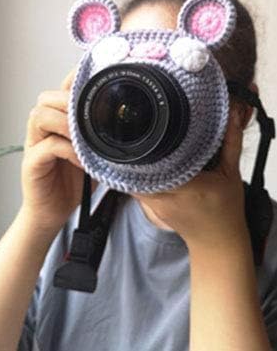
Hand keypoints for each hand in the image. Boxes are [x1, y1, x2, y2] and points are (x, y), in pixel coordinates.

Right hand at [19, 69, 84, 235]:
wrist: (52, 214)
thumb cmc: (70, 183)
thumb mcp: (91, 156)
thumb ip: (100, 139)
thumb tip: (130, 129)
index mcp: (55, 123)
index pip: (60, 92)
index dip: (74, 81)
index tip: (95, 75)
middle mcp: (41, 129)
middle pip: (46, 98)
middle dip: (69, 102)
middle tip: (91, 115)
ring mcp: (34, 144)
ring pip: (40, 115)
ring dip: (65, 122)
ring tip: (84, 136)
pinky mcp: (32, 163)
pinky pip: (47, 146)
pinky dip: (67, 150)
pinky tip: (82, 160)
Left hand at [139, 110, 248, 252]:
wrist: (217, 242)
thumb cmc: (226, 209)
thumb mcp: (231, 176)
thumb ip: (230, 146)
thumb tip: (231, 117)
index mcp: (189, 187)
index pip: (160, 163)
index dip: (149, 148)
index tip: (146, 131)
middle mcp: (168, 196)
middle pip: (141, 169)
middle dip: (135, 152)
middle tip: (132, 131)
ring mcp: (156, 204)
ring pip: (132, 178)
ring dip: (130, 163)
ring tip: (128, 143)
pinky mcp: (150, 207)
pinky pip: (134, 187)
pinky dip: (131, 174)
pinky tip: (131, 161)